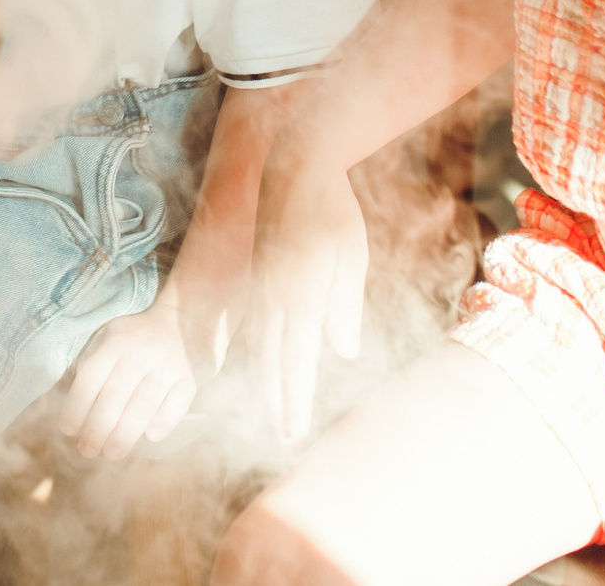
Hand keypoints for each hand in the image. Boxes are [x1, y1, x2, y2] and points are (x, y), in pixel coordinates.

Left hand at [59, 301, 198, 459]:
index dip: (77, 406)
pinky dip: (164, 421)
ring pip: (144, 403)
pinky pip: (177, 403)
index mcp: (114, 342)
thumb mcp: (105, 339)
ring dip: (126, 433)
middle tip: (87, 450)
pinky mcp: (187, 379)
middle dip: (98, 428)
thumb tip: (70, 406)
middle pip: (115, 395)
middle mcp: (140, 353)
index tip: (68, 430)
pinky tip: (150, 436)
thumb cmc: (131, 341)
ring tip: (112, 453)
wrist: (178, 323)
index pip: (90, 378)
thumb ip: (89, 365)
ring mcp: (166, 365)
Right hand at [251, 157, 366, 442]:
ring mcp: (261, 285)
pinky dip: (256, 351)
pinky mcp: (257, 276)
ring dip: (265, 380)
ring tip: (271, 410)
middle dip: (278, 400)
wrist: (294, 167)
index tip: (294, 430)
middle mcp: (274, 295)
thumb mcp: (351, 257)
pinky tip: (258, 366)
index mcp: (302, 294)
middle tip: (285, 437)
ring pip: (258, 344)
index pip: (296, 359)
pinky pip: (252, 324)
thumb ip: (344, 307)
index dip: (294, 398)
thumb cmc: (332, 211)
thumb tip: (342, 352)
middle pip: (272, 359)